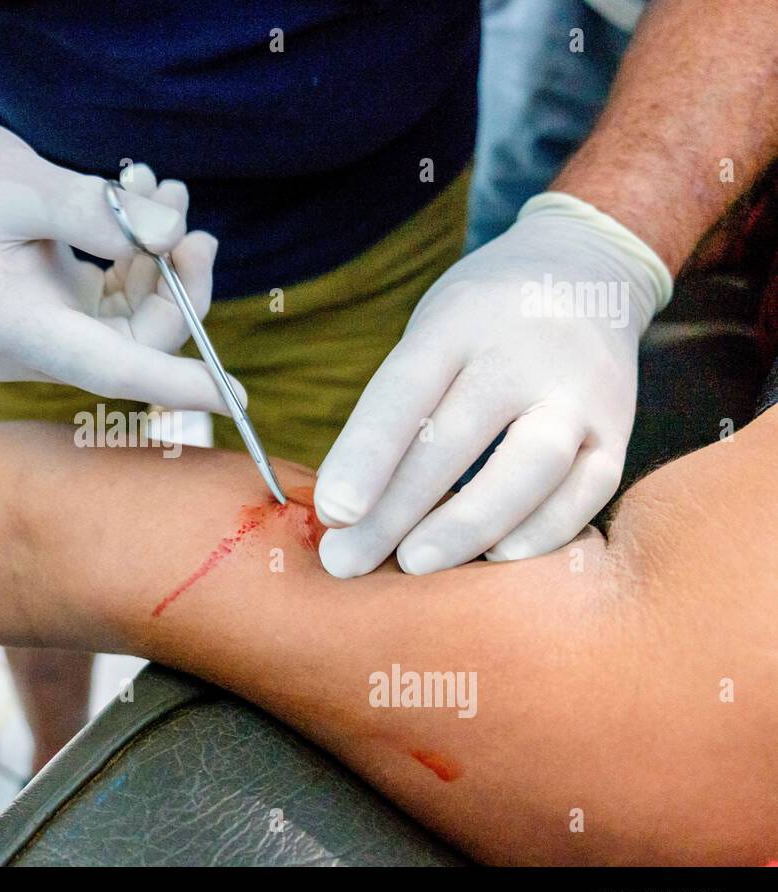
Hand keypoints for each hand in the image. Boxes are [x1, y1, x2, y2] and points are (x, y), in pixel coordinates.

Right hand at [0, 107, 239, 412]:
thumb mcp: (24, 183)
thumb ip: (102, 213)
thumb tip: (174, 236)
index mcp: (12, 326)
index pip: (113, 370)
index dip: (178, 384)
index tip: (233, 397)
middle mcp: (25, 347)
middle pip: (132, 343)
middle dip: (176, 286)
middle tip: (193, 224)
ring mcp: (36, 333)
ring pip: (127, 320)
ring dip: (158, 261)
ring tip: (160, 188)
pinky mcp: (45, 313)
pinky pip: (110, 302)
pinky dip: (134, 258)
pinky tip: (138, 200)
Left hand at [315, 192, 672, 577]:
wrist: (591, 269)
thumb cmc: (482, 321)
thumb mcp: (433, 330)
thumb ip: (400, 408)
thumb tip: (348, 510)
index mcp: (459, 321)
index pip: (406, 389)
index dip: (367, 453)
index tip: (332, 511)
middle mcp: (524, 352)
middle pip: (457, 437)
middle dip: (395, 510)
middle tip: (344, 561)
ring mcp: (580, 390)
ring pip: (531, 465)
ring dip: (468, 525)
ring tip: (412, 564)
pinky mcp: (618, 429)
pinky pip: (588, 490)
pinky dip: (542, 531)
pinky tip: (495, 559)